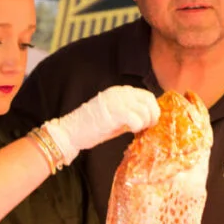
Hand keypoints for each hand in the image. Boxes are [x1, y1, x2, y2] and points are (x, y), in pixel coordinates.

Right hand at [43, 87, 159, 163]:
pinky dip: (138, 126)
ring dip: (145, 123)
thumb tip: (149, 120)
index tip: (150, 123)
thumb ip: (131, 114)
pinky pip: (136, 118)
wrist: (71, 132)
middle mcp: (119, 92)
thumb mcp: (116, 117)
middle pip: (149, 100)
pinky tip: (131, 131)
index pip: (146, 96)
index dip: (153, 110)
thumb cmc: (93, 127)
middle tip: (147, 128)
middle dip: (152, 116)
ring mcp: (115, 101)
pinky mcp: (113, 112)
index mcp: (119, 91)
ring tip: (137, 130)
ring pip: (144, 110)